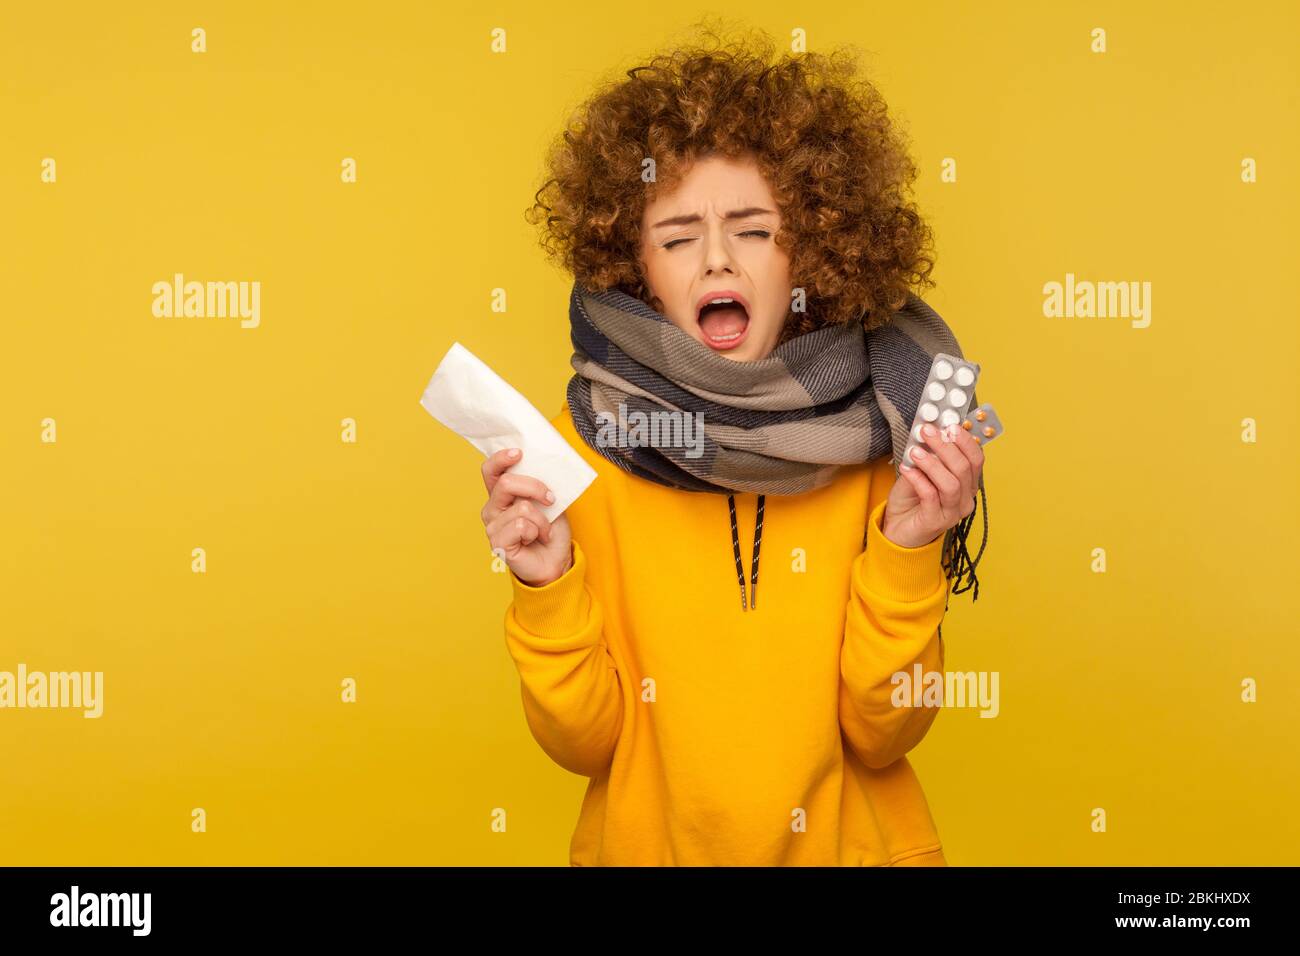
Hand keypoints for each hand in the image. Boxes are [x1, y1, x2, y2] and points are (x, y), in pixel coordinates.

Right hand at [481, 448, 572, 586]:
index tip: (519, 453)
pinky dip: (537, 531)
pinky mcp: (498, 543)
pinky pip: (521, 526)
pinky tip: (535, 539)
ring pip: (522, 507)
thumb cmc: (550, 530)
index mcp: (501, 494)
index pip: (490, 470)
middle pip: (507, 483)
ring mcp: (492, 526)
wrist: (556, 561)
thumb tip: (544, 465)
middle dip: (536, 488)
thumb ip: (540, 484)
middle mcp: (492, 508)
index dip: (501, 458)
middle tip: (551, 499)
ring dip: (542, 519)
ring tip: (543, 530)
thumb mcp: (549, 501)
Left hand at [882, 422, 984, 548]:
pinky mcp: (935, 522)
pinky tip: (907, 469)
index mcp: (967, 485)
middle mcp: (965, 499)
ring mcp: (952, 512)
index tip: (949, 424)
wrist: (897, 531)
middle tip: (927, 431)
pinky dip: (919, 479)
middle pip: (964, 468)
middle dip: (946, 446)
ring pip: (951, 483)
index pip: (976, 459)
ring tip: (915, 451)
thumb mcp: (920, 473)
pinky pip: (931, 496)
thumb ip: (927, 456)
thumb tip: (928, 432)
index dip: (965, 440)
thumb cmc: (911, 501)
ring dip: (933, 463)